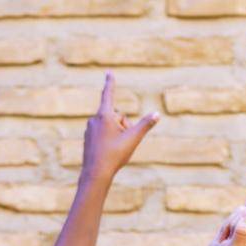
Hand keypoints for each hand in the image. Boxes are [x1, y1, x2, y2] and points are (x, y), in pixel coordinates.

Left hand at [79, 72, 158, 186]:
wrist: (95, 174)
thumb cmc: (114, 155)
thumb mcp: (133, 138)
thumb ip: (145, 125)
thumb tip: (157, 114)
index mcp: (104, 115)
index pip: (108, 94)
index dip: (110, 83)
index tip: (109, 72)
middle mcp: (94, 119)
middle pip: (117, 116)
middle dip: (124, 126)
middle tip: (123, 142)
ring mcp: (90, 129)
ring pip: (110, 126)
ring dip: (117, 134)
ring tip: (115, 149)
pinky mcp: (88, 138)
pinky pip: (103, 134)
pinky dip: (109, 140)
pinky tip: (108, 152)